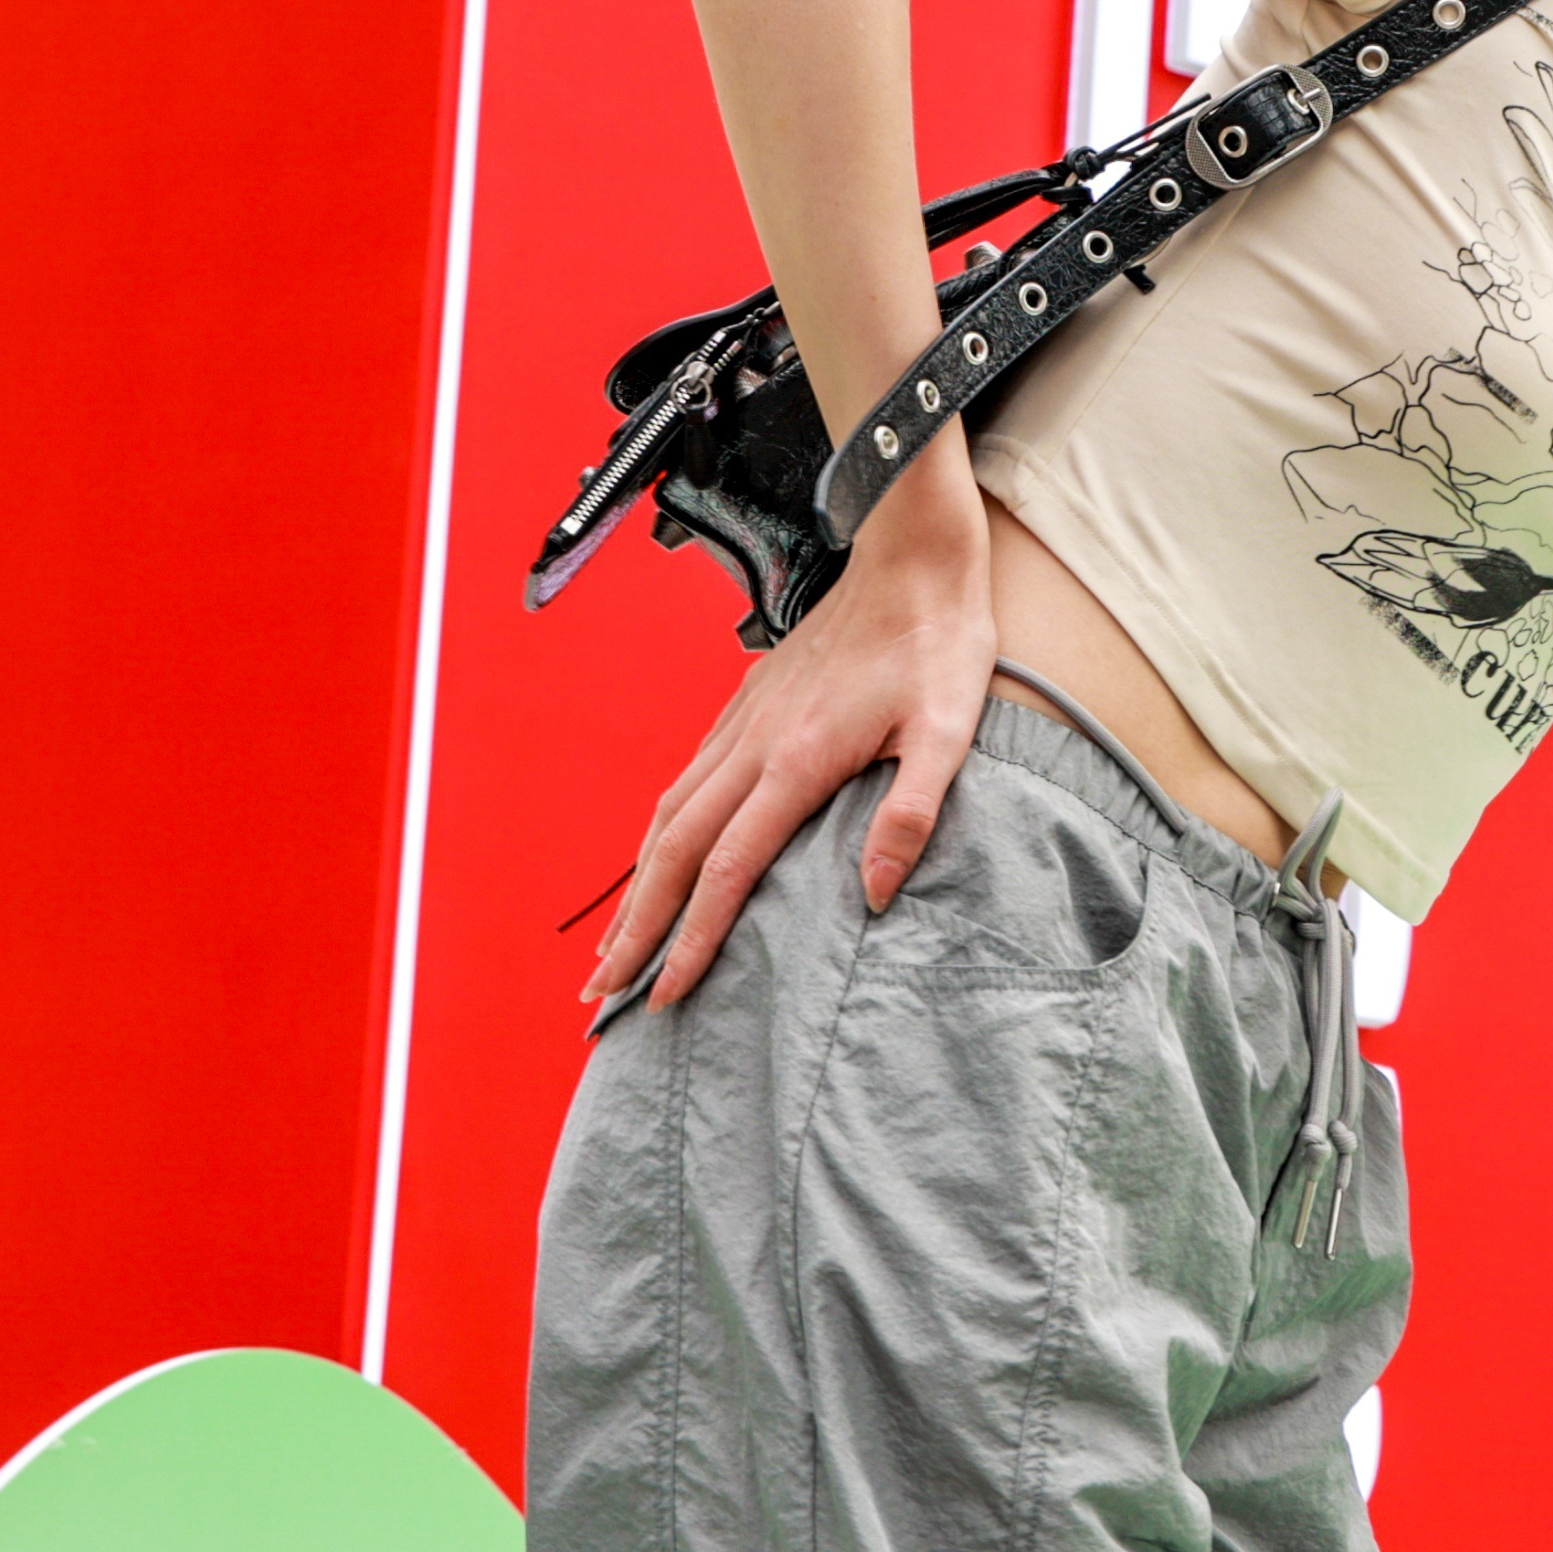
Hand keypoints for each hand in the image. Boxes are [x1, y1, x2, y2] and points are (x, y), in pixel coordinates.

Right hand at [583, 441, 996, 1011]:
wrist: (909, 556)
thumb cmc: (938, 644)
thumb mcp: (950, 730)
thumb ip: (912, 813)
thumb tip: (874, 895)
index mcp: (796, 761)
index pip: (727, 870)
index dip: (693, 938)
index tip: (666, 994)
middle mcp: (752, 745)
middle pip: (672, 853)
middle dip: (635, 931)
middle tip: (602, 995)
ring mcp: (742, 722)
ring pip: (666, 816)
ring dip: (633, 888)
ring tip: (611, 947)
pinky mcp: (746, 704)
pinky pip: (684, 781)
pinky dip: (656, 834)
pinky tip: (653, 860)